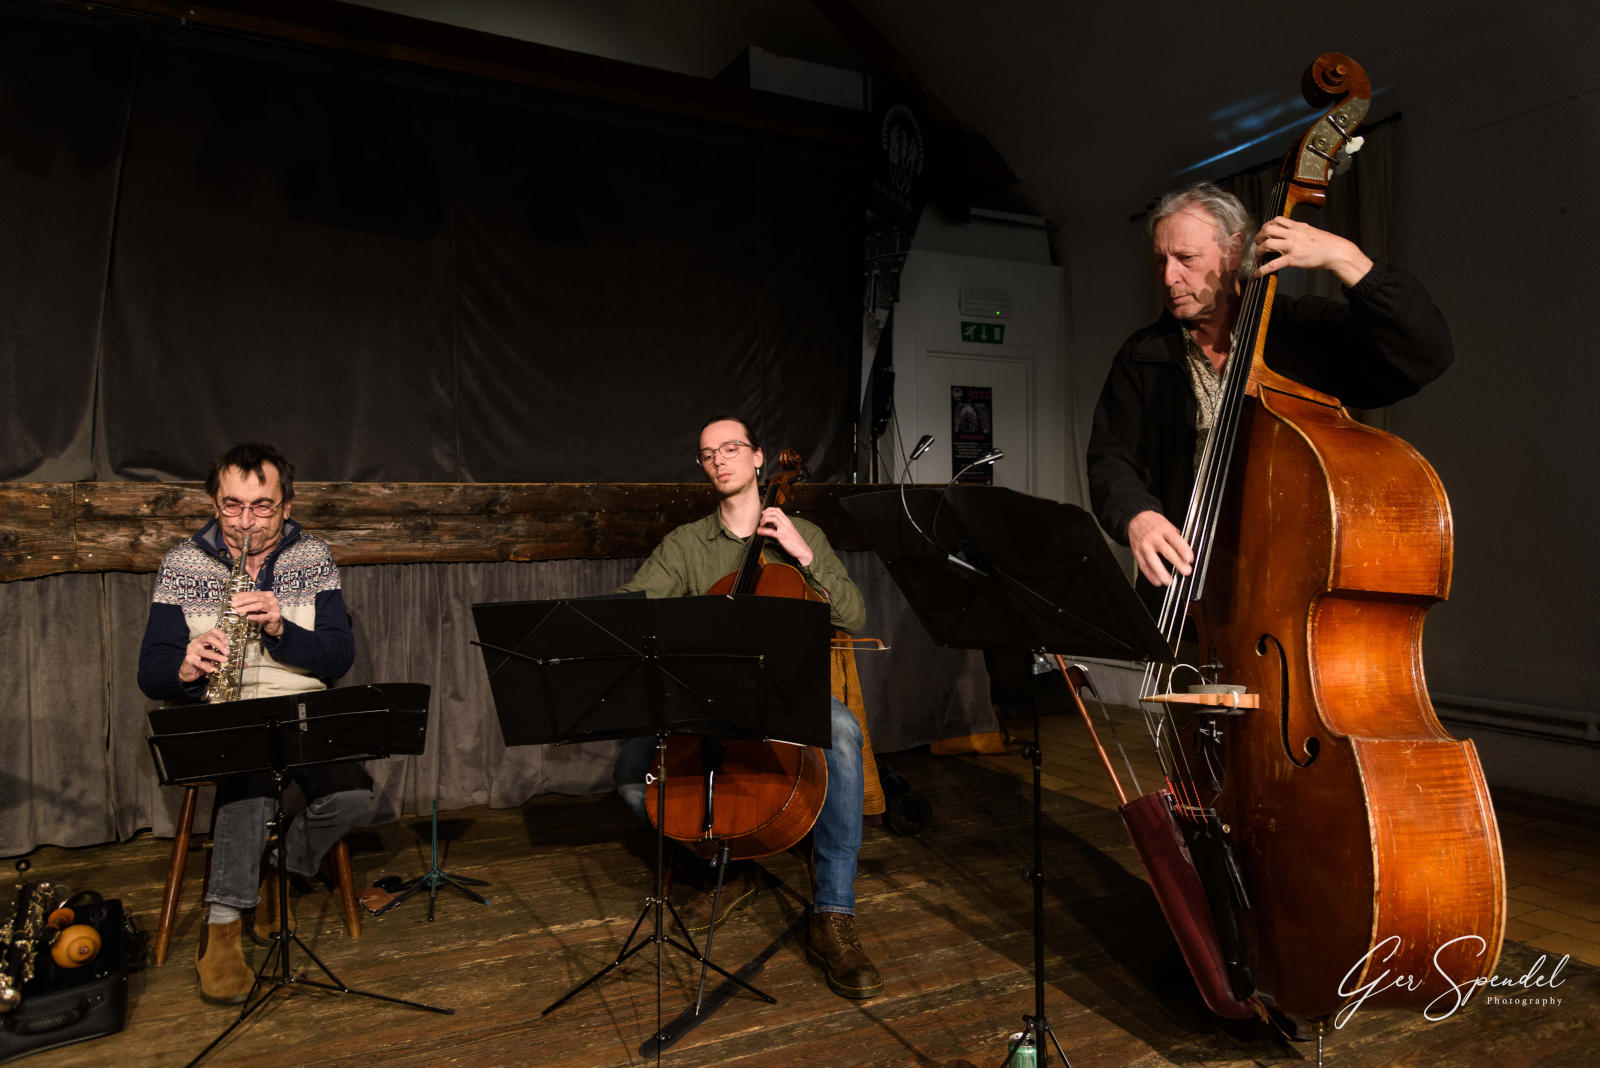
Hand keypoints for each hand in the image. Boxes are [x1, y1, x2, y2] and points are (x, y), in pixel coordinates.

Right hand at [179, 628, 229, 682]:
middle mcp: (197, 643)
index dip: (221, 635)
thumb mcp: (214, 658)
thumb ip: (225, 658)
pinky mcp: (189, 660)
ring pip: (205, 652)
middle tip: (227, 652)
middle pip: (209, 639)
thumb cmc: (201, 662)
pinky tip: (213, 669)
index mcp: (203, 639)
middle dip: (220, 644)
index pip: (212, 632)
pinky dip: (207, 666)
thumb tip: (244, 664)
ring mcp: (192, 651)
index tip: (228, 642)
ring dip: (216, 656)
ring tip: (224, 660)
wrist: (187, 671)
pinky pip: (199, 663)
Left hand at [231, 589, 283, 636]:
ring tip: (239, 610)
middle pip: (256, 598)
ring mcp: (275, 608)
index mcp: (268, 595)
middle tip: (234, 604)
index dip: (242, 595)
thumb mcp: (256, 607)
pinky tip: (248, 617)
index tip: (233, 599)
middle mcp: (272, 600)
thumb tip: (235, 600)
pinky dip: (255, 616)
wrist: (275, 624)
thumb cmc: (264, 614)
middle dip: (243, 601)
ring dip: (248, 608)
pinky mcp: (275, 616)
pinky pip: (263, 616)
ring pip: (260, 605)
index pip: (253, 593)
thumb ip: (248, 603)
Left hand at [757, 507, 812, 567]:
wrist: (802, 549)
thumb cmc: (795, 541)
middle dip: (765, 514)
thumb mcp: (787, 531)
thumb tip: (769, 524)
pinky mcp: (783, 537)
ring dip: (765, 520)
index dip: (768, 510)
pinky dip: (764, 530)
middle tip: (761, 520)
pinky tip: (760, 532)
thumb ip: (778, 527)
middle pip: (775, 512)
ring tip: (761, 525)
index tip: (763, 514)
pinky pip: (771, 531)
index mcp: (787, 522)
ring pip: (774, 518)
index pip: (778, 510)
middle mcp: (786, 523)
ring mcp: (785, 529)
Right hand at [1127, 510, 1192, 586]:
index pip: (1175, 540)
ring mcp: (1144, 546)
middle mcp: (1153, 538)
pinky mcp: (1137, 553)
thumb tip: (1185, 550)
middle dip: (1177, 562)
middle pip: (1166, 551)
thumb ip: (1176, 537)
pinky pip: (1143, 566)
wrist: (1135, 519)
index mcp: (1164, 530)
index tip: (1189, 558)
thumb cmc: (1153, 523)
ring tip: (1169, 581)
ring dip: (1161, 573)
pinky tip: (1157, 581)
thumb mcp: (1167, 524)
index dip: (1183, 549)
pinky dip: (1150, 575)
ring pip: (1152, 561)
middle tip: (1185, 571)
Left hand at [1252, 216, 1372, 286]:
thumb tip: (1290, 231)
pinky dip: (1262, 270)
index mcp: (1297, 226)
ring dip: (1258, 251)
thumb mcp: (1310, 231)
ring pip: (1267, 244)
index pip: (1277, 220)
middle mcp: (1292, 234)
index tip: (1264, 232)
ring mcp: (1292, 246)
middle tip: (1258, 243)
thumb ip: (1299, 230)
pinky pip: (1273, 264)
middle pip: (1268, 229)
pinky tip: (1257, 274)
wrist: (1336, 251)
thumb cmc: (1326, 243)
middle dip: (1259, 236)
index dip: (1266, 225)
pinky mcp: (1293, 259)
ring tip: (1258, 256)